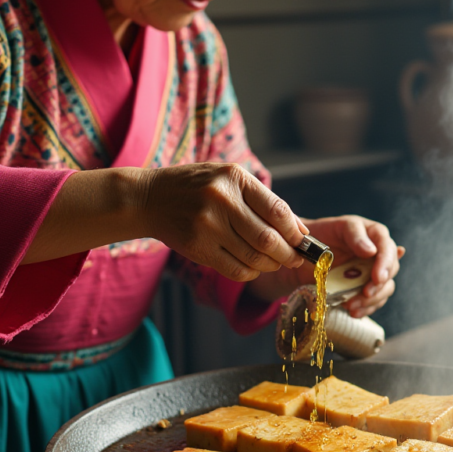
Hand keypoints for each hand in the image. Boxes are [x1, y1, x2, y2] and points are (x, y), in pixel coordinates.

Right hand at [140, 163, 307, 280]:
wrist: (149, 198)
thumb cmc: (197, 186)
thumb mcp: (229, 179)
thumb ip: (263, 200)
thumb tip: (299, 230)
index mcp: (234, 178)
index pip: (277, 211)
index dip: (295, 231)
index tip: (302, 241)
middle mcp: (221, 201)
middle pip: (268, 239)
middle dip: (288, 254)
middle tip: (294, 259)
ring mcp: (207, 226)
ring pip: (253, 258)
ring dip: (270, 265)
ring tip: (274, 262)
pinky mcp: (197, 247)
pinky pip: (235, 270)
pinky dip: (250, 273)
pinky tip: (252, 267)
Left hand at [292, 215, 403, 318]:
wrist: (302, 253)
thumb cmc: (319, 235)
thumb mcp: (335, 228)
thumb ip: (354, 235)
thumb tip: (371, 251)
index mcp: (373, 234)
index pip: (388, 247)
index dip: (386, 263)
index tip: (378, 277)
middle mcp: (377, 253)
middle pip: (391, 270)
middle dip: (380, 285)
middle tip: (366, 293)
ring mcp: (372, 272)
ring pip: (385, 288)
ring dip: (372, 300)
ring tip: (352, 305)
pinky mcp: (363, 288)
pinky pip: (373, 301)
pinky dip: (365, 308)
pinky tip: (353, 311)